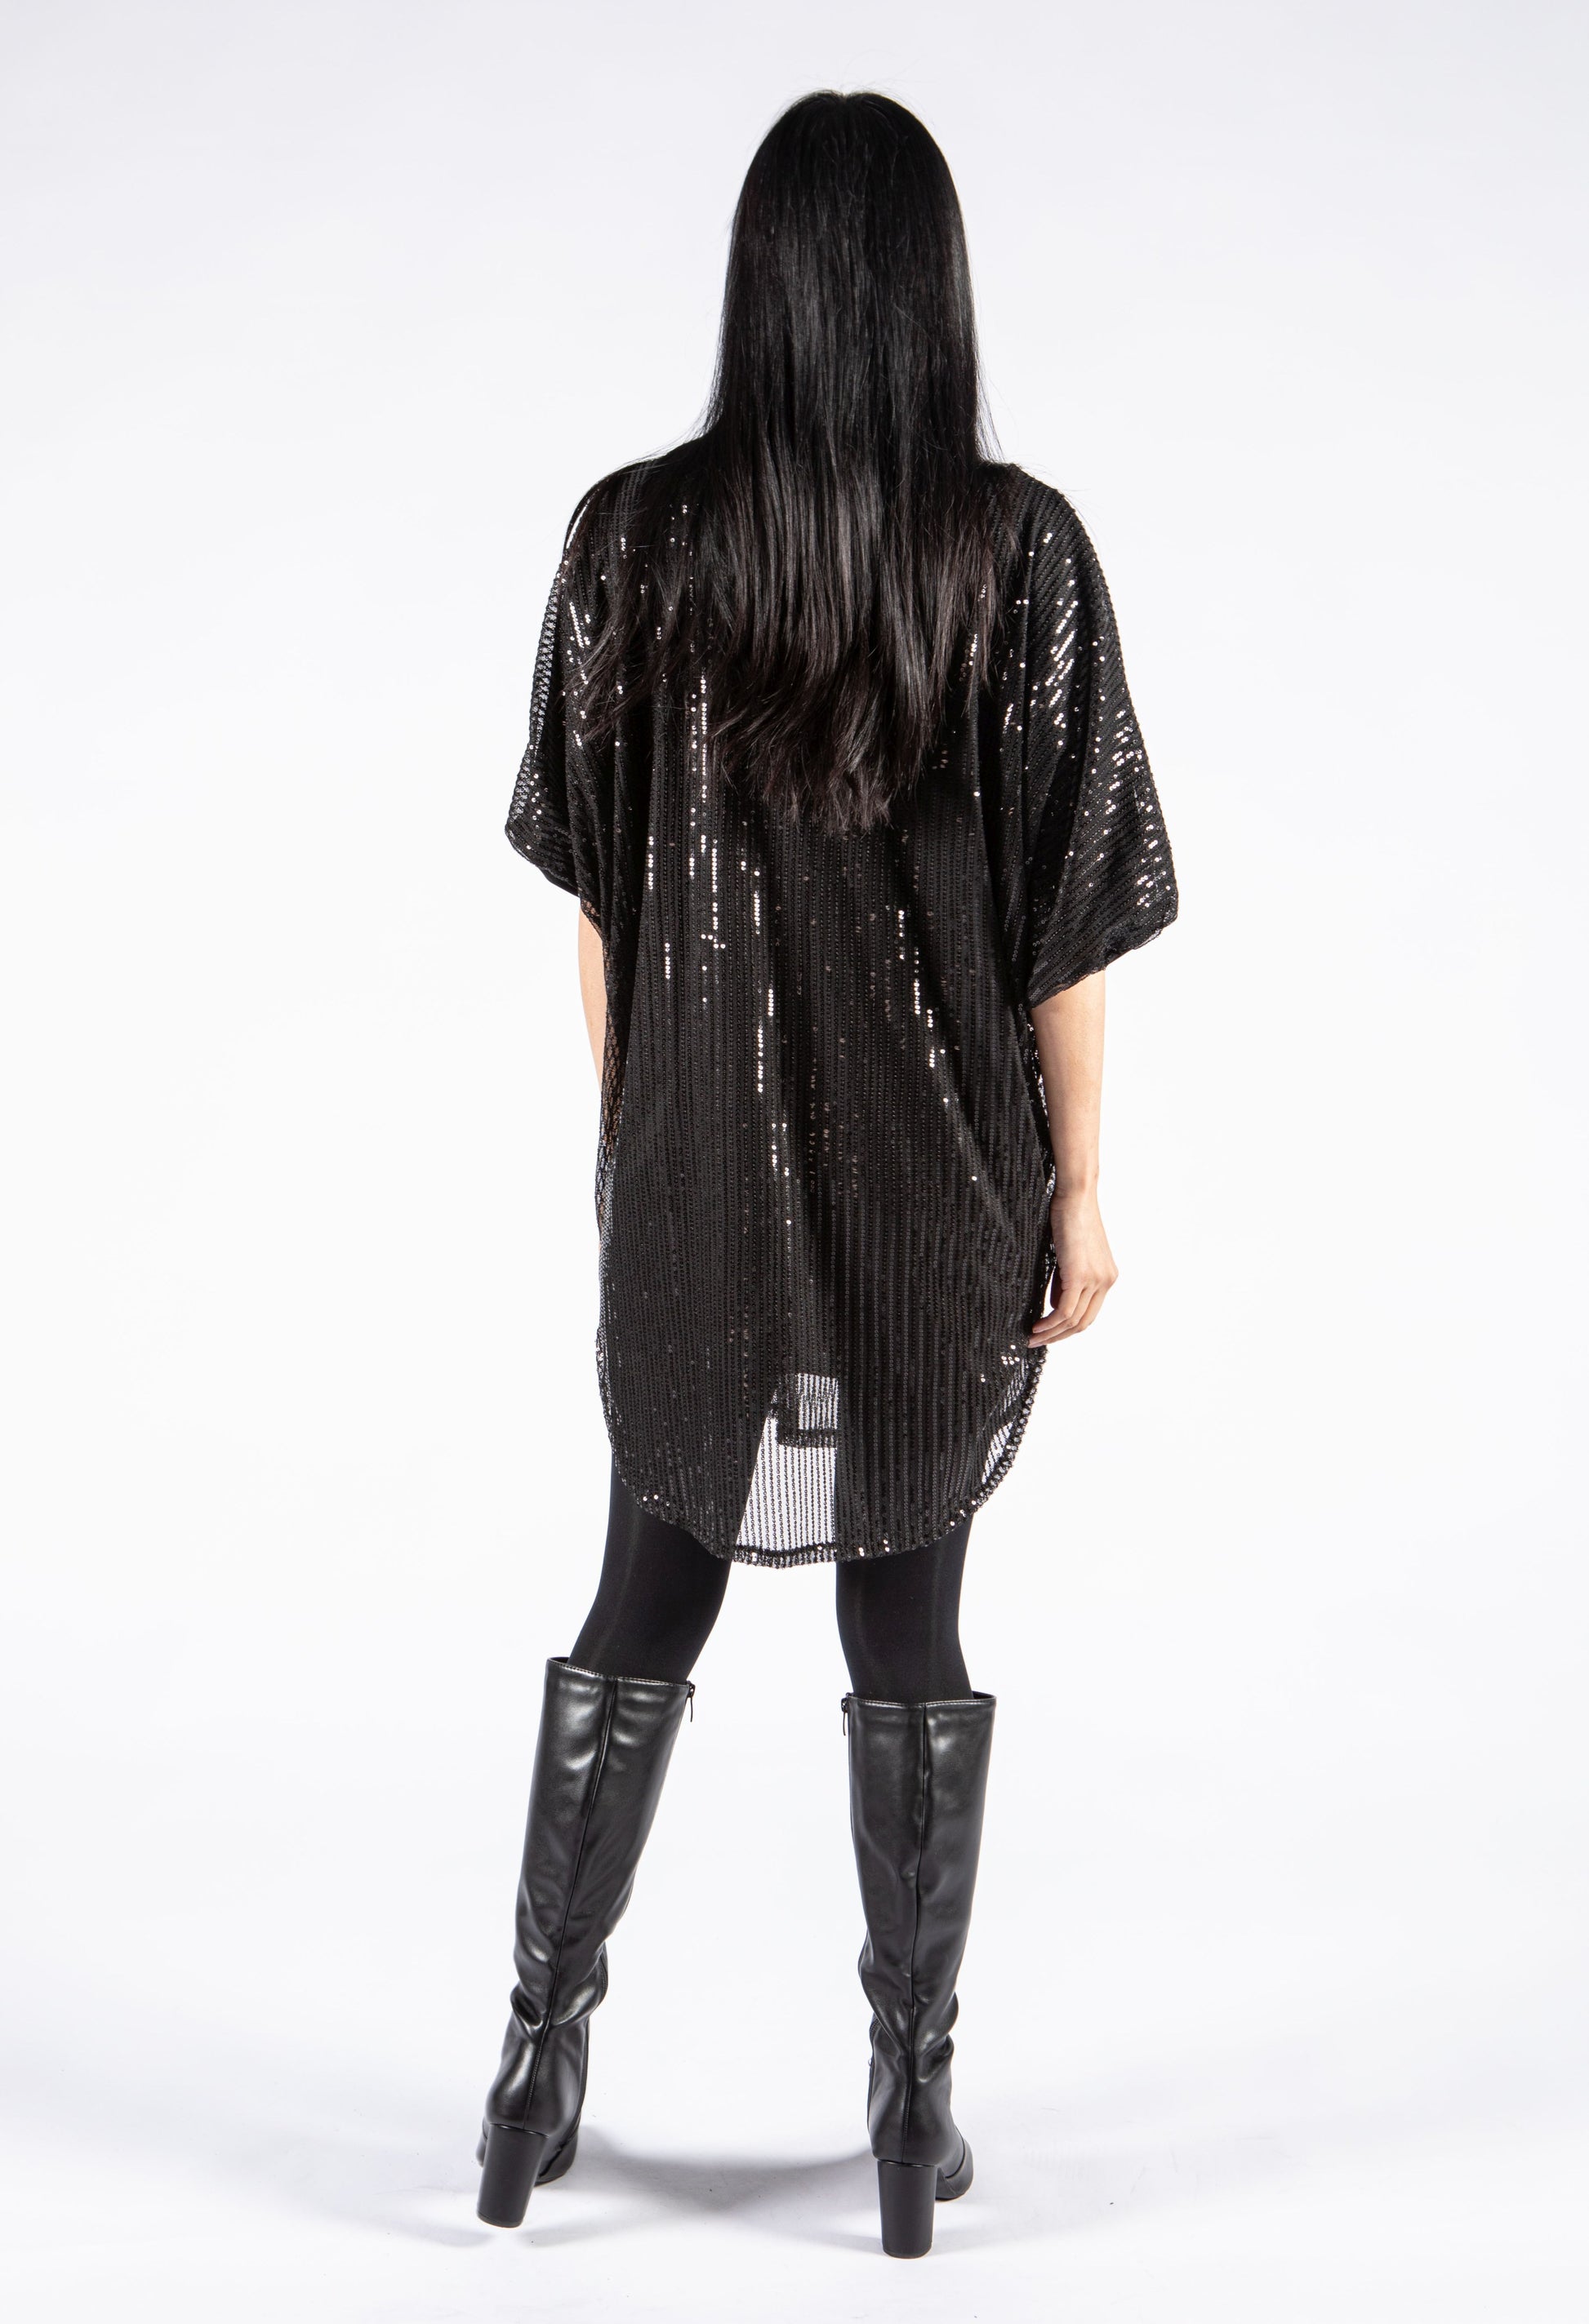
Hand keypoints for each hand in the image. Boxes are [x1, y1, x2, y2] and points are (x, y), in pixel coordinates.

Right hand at [1027, 1187, 1118, 1345]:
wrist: (1076, 1196)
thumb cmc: (1069, 1218)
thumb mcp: (1069, 1255)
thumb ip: (1066, 1281)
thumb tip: (1054, 1304)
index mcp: (1107, 1277)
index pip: (1089, 1313)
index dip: (1068, 1328)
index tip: (1048, 1332)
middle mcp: (1106, 1281)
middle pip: (1084, 1322)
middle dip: (1059, 1336)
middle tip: (1037, 1341)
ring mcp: (1096, 1279)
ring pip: (1074, 1320)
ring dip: (1052, 1333)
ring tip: (1032, 1337)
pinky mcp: (1080, 1275)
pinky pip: (1065, 1310)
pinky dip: (1050, 1322)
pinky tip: (1036, 1325)